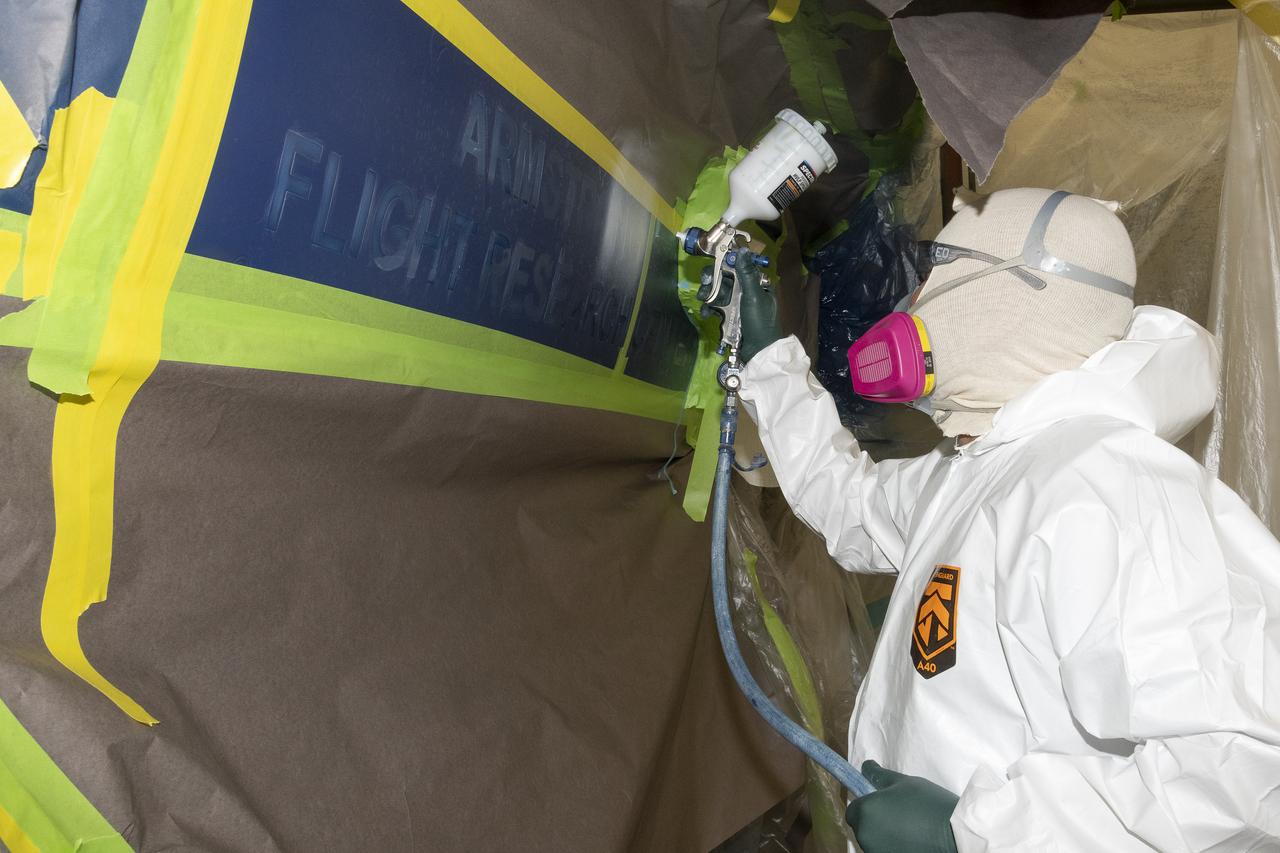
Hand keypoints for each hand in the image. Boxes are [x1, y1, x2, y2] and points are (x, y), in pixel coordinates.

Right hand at [698, 255, 781, 362]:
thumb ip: (746, 274)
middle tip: (705, 282)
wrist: (757, 350)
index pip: (739, 266)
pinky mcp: (729, 315)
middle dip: (713, 279)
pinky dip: (709, 308)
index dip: (726, 262)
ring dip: (708, 293)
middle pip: (726, 278)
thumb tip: (741, 251)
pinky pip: (716, 306)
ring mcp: (737, 303)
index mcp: (756, 283)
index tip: (714, 261)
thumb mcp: (754, 296)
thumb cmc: (759, 321)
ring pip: (719, 292)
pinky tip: (705, 313)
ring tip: (702, 299)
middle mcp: (746, 290)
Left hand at [845, 760, 959, 852]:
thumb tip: (865, 766)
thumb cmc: (927, 803)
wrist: (954, 835)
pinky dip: (893, 846)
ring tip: (907, 828)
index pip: (853, 810)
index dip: (866, 805)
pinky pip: (885, 850)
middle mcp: (864, 835)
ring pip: (873, 841)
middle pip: (862, 827)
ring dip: (883, 835)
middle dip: (874, 820)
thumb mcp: (903, 782)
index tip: (883, 803)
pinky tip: (911, 840)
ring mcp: (876, 851)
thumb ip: (879, 775)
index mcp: (865, 812)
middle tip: (897, 814)